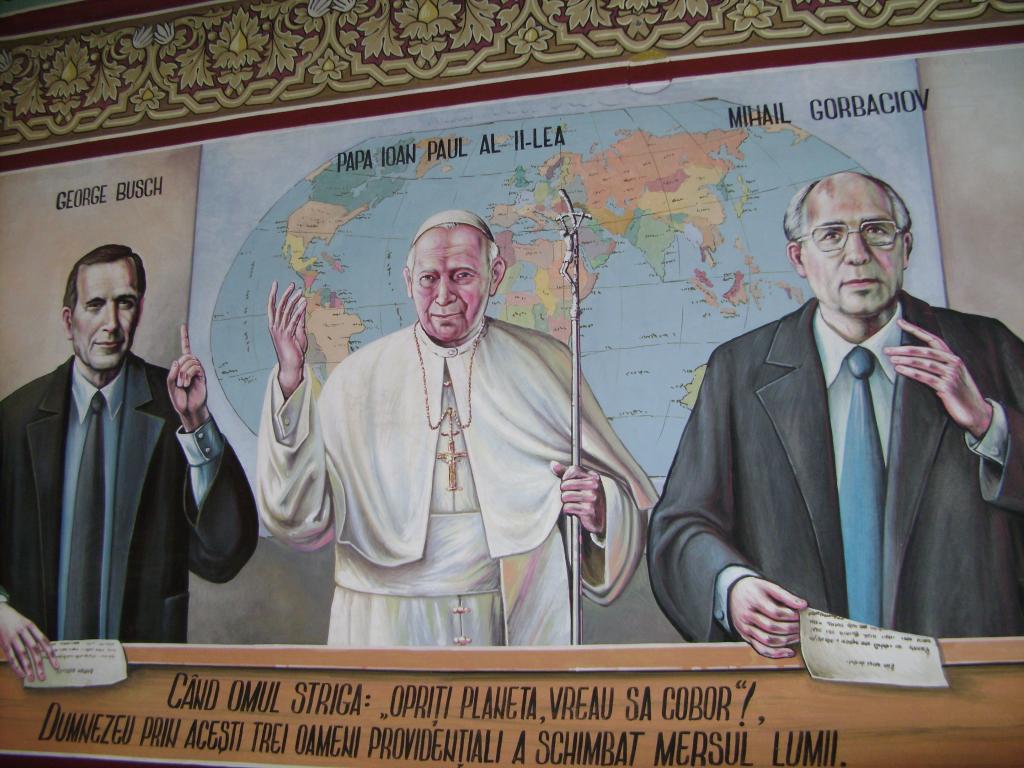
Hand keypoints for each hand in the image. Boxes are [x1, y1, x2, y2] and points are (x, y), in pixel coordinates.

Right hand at [0, 603, 56, 681]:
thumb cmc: (15, 620)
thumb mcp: (26, 624)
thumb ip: (34, 636)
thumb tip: (46, 649)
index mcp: (32, 626)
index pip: (44, 641)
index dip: (51, 654)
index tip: (56, 666)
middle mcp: (23, 631)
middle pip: (34, 650)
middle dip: (40, 665)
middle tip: (43, 678)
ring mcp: (13, 637)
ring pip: (22, 654)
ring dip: (28, 668)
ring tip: (32, 679)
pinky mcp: (4, 642)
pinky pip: (11, 656)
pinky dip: (16, 666)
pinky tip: (21, 674)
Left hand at [167, 325, 209, 432]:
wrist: (189, 409)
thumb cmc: (180, 398)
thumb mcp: (170, 385)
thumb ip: (171, 372)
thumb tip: (177, 361)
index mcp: (182, 367)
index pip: (185, 349)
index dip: (185, 338)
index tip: (184, 326)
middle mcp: (191, 366)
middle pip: (186, 355)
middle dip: (179, 367)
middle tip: (178, 381)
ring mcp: (197, 371)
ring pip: (190, 361)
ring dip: (183, 373)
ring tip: (182, 384)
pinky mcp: (203, 376)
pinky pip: (195, 367)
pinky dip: (188, 374)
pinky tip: (186, 383)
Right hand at [268, 281, 307, 399]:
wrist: (291, 366)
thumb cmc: (294, 351)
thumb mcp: (297, 333)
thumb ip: (298, 321)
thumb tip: (301, 309)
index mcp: (274, 326)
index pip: (272, 307)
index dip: (273, 294)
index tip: (275, 283)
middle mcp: (275, 327)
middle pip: (279, 306)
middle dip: (285, 294)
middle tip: (291, 284)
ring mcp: (280, 331)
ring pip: (286, 312)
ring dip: (293, 300)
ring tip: (300, 291)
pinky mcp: (287, 336)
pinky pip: (293, 320)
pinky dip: (298, 311)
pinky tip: (303, 303)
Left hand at [550, 461, 605, 533]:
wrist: (597, 520)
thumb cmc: (586, 500)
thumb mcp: (579, 484)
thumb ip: (566, 473)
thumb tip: (553, 464)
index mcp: (593, 477)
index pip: (574, 470)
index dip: (565, 477)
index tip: (564, 482)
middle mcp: (595, 485)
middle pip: (567, 484)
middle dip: (563, 491)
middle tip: (567, 497)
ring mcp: (593, 497)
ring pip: (566, 496)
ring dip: (565, 502)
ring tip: (570, 504)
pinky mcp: (589, 510)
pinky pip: (568, 507)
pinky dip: (567, 510)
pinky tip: (572, 511)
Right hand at [729, 577, 805, 658]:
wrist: (734, 593)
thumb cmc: (753, 589)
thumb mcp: (767, 585)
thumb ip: (785, 595)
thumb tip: (803, 605)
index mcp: (752, 600)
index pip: (775, 612)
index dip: (791, 615)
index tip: (801, 615)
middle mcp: (746, 615)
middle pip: (772, 627)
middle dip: (791, 628)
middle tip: (803, 626)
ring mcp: (745, 628)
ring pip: (768, 640)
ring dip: (787, 640)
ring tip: (798, 636)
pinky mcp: (746, 637)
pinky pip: (762, 649)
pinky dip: (777, 654)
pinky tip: (789, 652)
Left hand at [885, 318, 992, 438]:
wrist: (975, 412)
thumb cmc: (958, 393)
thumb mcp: (950, 375)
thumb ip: (938, 365)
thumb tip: (913, 358)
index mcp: (953, 357)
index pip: (932, 339)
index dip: (916, 330)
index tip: (900, 322)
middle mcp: (953, 363)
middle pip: (925, 351)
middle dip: (904, 349)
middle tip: (887, 349)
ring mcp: (951, 375)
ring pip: (924, 363)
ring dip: (905, 360)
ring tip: (890, 359)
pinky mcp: (947, 388)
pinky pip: (926, 377)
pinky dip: (911, 372)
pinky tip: (900, 370)